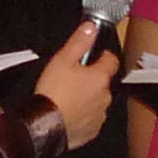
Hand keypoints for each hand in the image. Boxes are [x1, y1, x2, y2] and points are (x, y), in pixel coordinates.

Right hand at [31, 22, 117, 146]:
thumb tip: (91, 28)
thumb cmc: (53, 92)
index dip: (104, 55)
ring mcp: (100, 115)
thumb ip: (79, 42)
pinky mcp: (92, 130)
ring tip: (69, 97)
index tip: (96, 55)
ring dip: (88, 98)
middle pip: (103, 82)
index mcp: (100, 77)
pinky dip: (84, 115)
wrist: (46, 126)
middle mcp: (105, 97)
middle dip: (92, 79)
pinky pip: (91, 119)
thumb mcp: (62, 60)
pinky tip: (69, 112)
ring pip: (98, 101)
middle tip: (73, 77)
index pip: (112, 60)